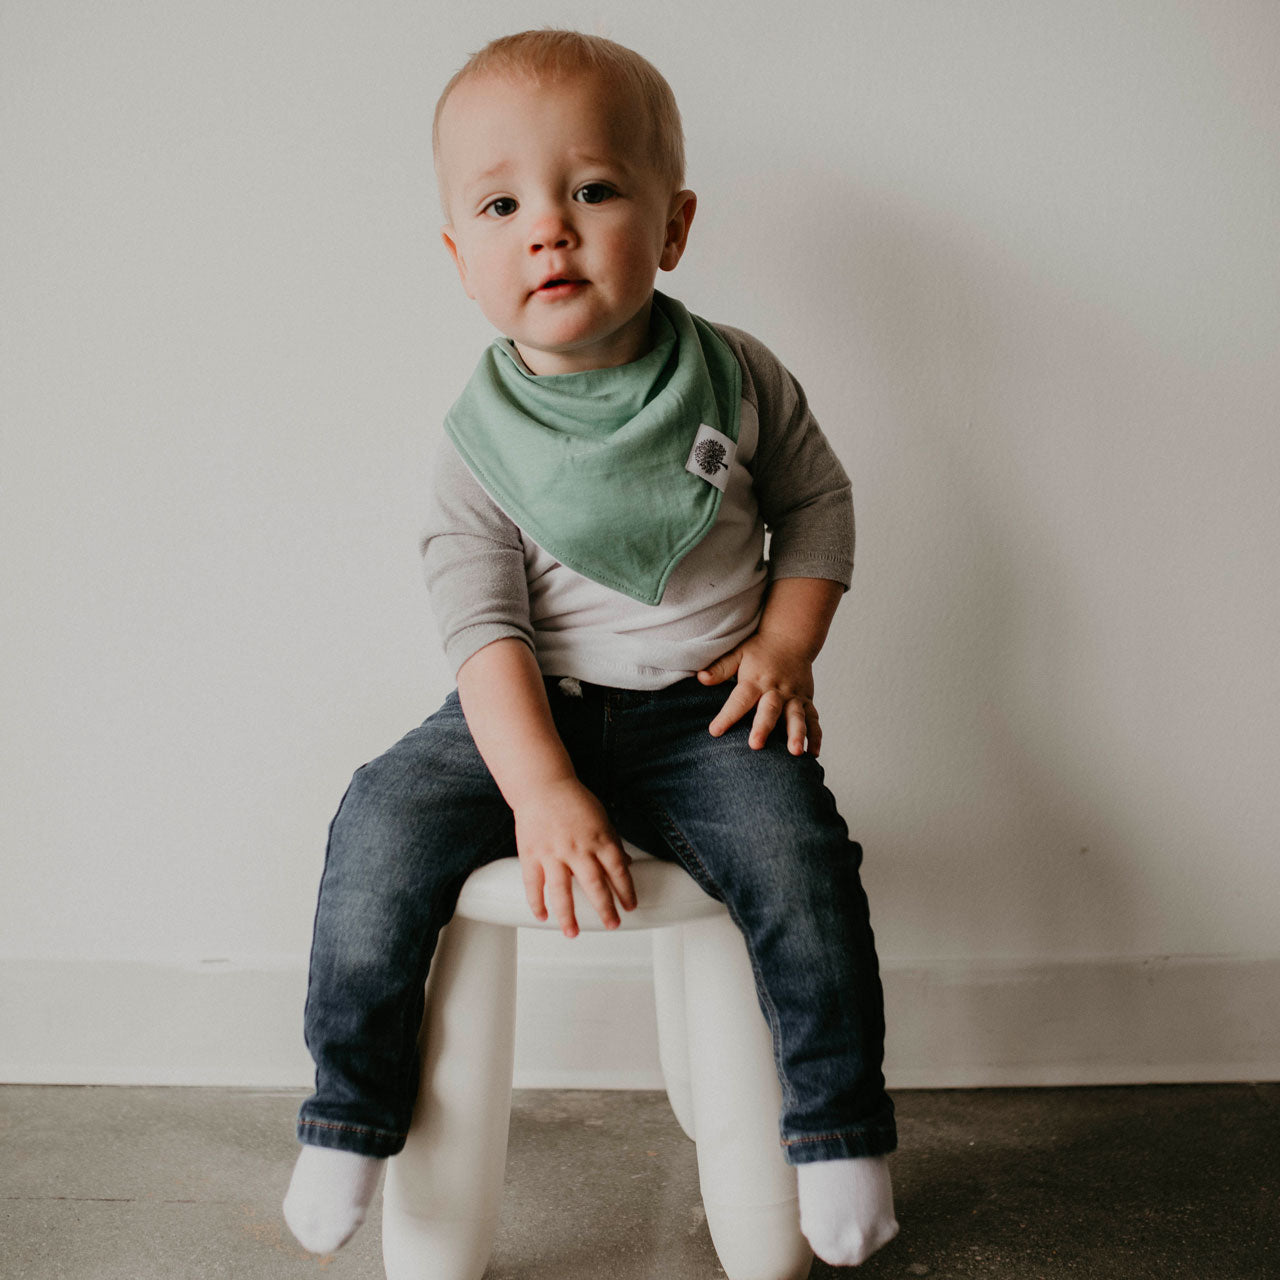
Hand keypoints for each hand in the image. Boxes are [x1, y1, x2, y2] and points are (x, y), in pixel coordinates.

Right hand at [512, 778, 636, 936]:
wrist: (542, 785)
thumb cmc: (572, 800)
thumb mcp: (601, 818)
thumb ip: (613, 842)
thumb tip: (627, 863)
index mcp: (599, 838)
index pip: (618, 870)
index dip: (626, 891)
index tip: (630, 906)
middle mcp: (578, 848)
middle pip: (594, 885)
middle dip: (605, 908)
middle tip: (612, 924)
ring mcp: (553, 853)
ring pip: (562, 891)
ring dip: (568, 916)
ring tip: (573, 933)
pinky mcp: (532, 854)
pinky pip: (534, 884)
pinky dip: (537, 902)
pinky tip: (543, 916)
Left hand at [698, 633, 821, 755]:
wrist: (791, 637)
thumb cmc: (759, 650)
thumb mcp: (738, 653)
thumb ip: (720, 668)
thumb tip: (701, 678)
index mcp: (755, 681)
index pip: (740, 700)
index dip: (727, 716)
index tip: (715, 731)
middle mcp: (776, 690)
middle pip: (770, 710)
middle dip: (763, 728)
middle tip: (756, 746)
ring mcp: (794, 696)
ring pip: (796, 717)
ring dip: (796, 734)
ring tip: (795, 752)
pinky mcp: (807, 701)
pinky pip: (813, 720)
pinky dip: (815, 737)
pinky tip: (813, 754)